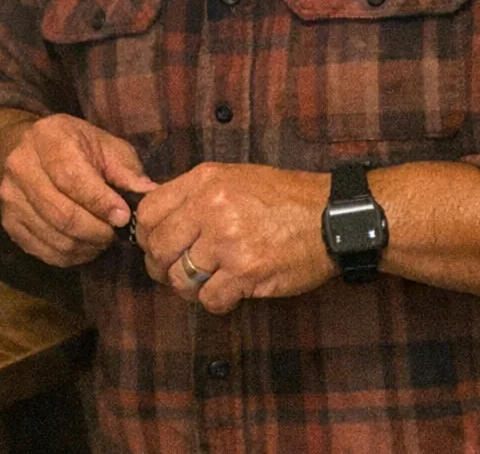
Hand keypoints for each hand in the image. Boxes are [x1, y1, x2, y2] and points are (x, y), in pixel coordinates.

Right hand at [0, 114, 156, 267]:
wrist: (31, 150)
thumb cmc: (77, 147)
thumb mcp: (105, 146)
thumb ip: (126, 169)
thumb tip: (149, 194)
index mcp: (47, 138)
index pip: (71, 178)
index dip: (99, 202)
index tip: (123, 217)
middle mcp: (21, 166)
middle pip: (61, 212)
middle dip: (96, 230)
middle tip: (115, 233)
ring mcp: (10, 197)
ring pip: (54, 236)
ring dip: (86, 245)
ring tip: (103, 238)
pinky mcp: (9, 222)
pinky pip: (43, 251)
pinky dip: (70, 256)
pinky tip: (85, 245)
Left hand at [134, 163, 333, 313]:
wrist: (332, 217)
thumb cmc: (284, 198)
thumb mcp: (234, 178)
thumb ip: (194, 194)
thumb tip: (158, 218)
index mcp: (204, 181)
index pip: (148, 211)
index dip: (147, 234)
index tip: (158, 244)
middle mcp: (211, 207)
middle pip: (159, 248)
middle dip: (163, 266)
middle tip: (178, 271)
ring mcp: (228, 241)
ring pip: (181, 278)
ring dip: (190, 287)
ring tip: (208, 282)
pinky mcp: (246, 272)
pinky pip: (210, 299)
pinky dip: (217, 301)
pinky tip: (231, 291)